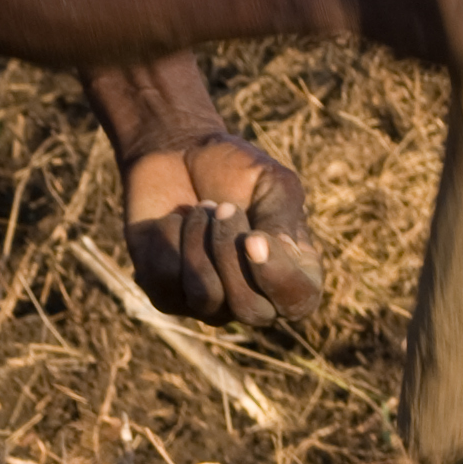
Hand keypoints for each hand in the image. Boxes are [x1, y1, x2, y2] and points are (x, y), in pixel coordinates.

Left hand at [124, 135, 321, 327]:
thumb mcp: (270, 181)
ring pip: (205, 296)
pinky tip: (174, 219)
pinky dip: (169, 238)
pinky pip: (165, 281)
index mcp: (292, 273)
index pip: (298, 302)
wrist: (179, 153)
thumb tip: (283, 249)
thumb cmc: (235, 169)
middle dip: (229, 251)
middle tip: (223, 206)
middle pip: (248, 310)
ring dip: (198, 240)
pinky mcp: (167, 295)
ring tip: (200, 208)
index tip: (252, 236)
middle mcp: (254, 298)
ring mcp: (209, 303)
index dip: (276, 276)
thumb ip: (282, 216)